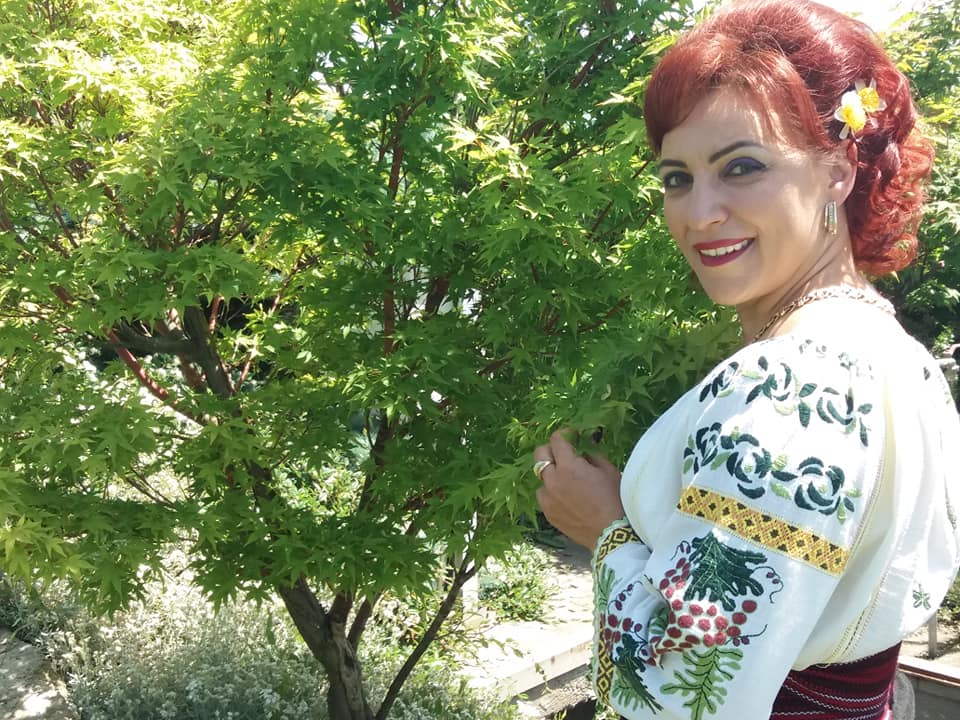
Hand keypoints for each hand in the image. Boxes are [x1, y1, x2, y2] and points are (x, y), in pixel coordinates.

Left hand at [534, 429, 624, 548]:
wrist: (611, 534)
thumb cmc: (615, 499)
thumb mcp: (608, 470)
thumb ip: (591, 454)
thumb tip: (582, 447)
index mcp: (569, 466)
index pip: (557, 440)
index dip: (565, 434)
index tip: (573, 436)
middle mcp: (553, 480)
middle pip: (539, 454)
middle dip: (551, 449)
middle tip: (564, 454)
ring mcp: (548, 498)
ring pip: (541, 477)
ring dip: (552, 474)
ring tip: (567, 481)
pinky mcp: (548, 513)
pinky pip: (544, 496)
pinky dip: (552, 492)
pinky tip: (566, 497)